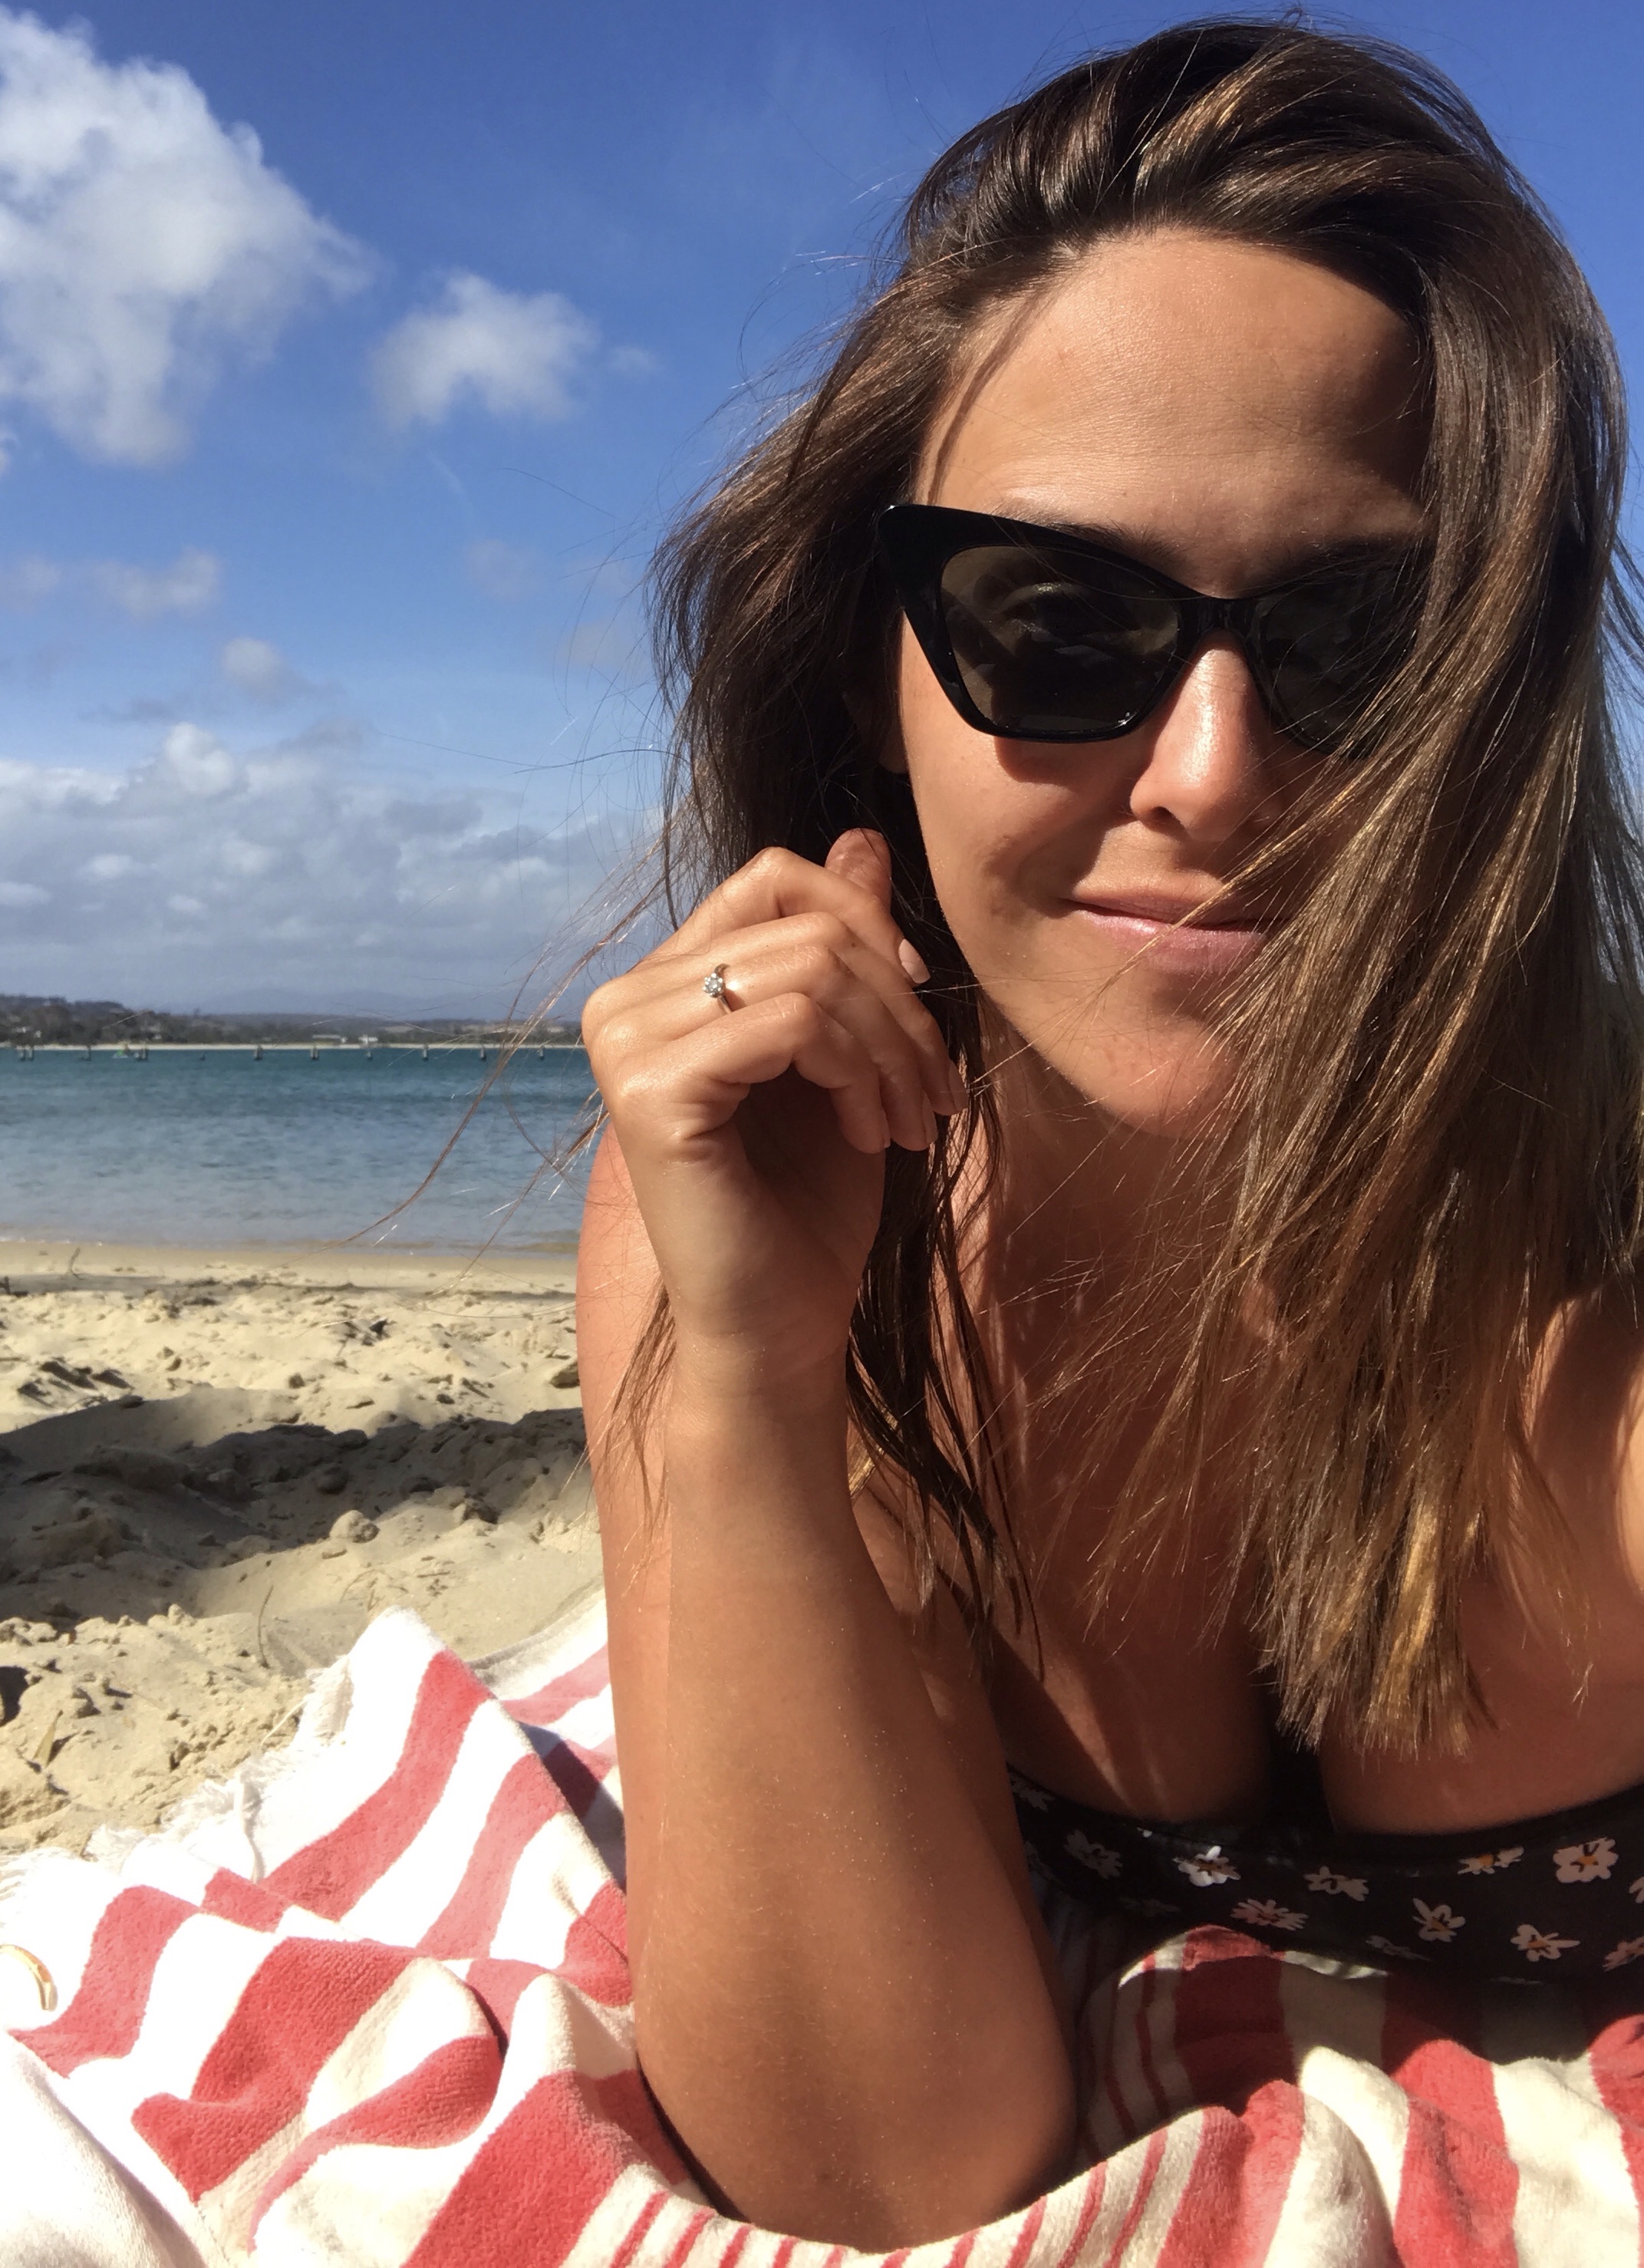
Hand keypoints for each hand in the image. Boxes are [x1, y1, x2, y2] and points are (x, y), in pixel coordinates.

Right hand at [582, 831, 964, 1389]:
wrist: (781, 1328)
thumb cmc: (809, 1204)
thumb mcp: (845, 1054)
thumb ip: (843, 947)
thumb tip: (865, 837)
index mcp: (662, 984)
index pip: (772, 878)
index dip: (865, 923)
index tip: (916, 1003)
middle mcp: (625, 1002)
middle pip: (801, 919)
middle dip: (896, 1002)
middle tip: (932, 1091)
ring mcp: (627, 1043)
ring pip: (808, 967)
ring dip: (889, 1045)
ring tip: (907, 1120)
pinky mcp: (652, 1091)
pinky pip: (794, 1019)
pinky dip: (859, 1070)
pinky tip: (868, 1133)